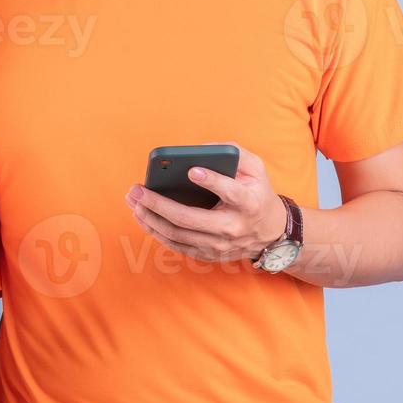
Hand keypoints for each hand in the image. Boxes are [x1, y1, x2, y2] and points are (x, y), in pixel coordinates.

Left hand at [125, 145, 287, 262]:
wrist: (270, 233)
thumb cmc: (257, 192)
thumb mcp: (256, 168)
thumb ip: (233, 153)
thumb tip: (200, 149)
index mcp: (248, 202)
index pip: (230, 192)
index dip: (212, 181)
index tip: (192, 170)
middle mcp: (233, 227)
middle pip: (189, 218)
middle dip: (159, 204)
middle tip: (137, 190)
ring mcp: (219, 245)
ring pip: (177, 234)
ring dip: (150, 218)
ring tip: (133, 201)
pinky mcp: (208, 254)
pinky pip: (176, 244)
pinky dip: (156, 231)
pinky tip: (142, 216)